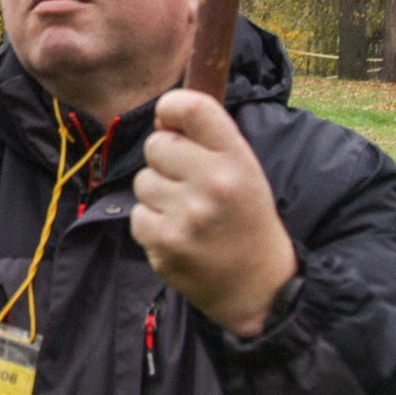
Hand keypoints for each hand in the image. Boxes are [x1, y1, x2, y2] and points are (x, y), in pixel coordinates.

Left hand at [130, 88, 298, 337]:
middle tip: (189, 183)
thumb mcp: (244, 171)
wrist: (258, 287)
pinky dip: (152, 224)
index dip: (171, 107)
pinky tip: (178, 235)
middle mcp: (213, 183)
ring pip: (143, 181)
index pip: (192, 107)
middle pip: (156, 144)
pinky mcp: (165, 243)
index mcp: (237, 159)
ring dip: (158, 195)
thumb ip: (208, 140)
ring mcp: (187, 215)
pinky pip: (137, 214)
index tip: (169, 120)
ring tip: (187, 214)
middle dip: (165, 160)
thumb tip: (161, 116)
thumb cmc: (245, 220)